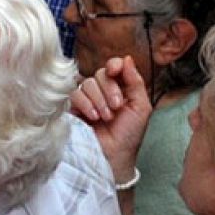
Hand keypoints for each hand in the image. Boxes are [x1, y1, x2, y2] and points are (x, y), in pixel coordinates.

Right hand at [69, 56, 152, 180]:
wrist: (114, 156)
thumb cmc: (129, 135)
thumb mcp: (141, 107)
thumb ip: (135, 82)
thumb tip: (127, 58)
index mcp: (120, 88)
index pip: (113, 66)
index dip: (114, 65)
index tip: (115, 70)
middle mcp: (103, 91)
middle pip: (100, 74)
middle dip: (110, 89)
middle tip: (117, 107)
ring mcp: (87, 99)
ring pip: (87, 83)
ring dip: (99, 100)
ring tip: (106, 117)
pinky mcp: (74, 108)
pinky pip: (75, 94)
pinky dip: (86, 104)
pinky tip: (93, 117)